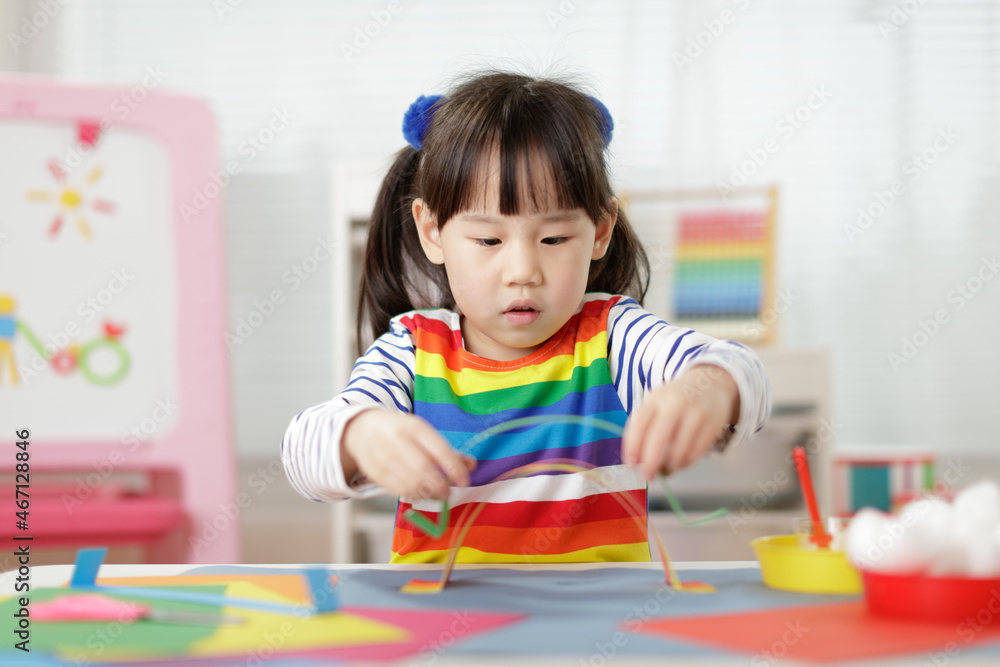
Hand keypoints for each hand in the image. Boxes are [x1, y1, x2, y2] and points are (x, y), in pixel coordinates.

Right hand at [342, 409, 475, 499]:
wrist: (362, 429)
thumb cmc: (400, 431)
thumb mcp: (423, 432)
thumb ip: (446, 450)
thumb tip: (471, 465)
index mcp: (414, 427)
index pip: (440, 450)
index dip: (455, 468)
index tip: (465, 480)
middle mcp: (398, 441)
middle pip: (424, 469)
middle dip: (441, 485)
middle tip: (449, 492)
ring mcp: (384, 458)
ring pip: (412, 483)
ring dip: (429, 493)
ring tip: (437, 494)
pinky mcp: (376, 473)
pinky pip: (400, 490)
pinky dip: (415, 495)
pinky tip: (422, 494)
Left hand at [621, 365, 738, 480]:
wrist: (709, 384)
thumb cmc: (675, 400)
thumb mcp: (656, 403)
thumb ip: (643, 426)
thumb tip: (636, 460)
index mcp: (656, 398)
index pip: (639, 424)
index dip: (633, 447)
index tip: (630, 463)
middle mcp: (675, 404)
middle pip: (658, 437)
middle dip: (650, 462)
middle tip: (647, 476)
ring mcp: (696, 414)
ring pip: (679, 450)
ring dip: (670, 466)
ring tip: (666, 469)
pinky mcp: (713, 426)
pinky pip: (696, 453)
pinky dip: (686, 463)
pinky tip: (680, 462)